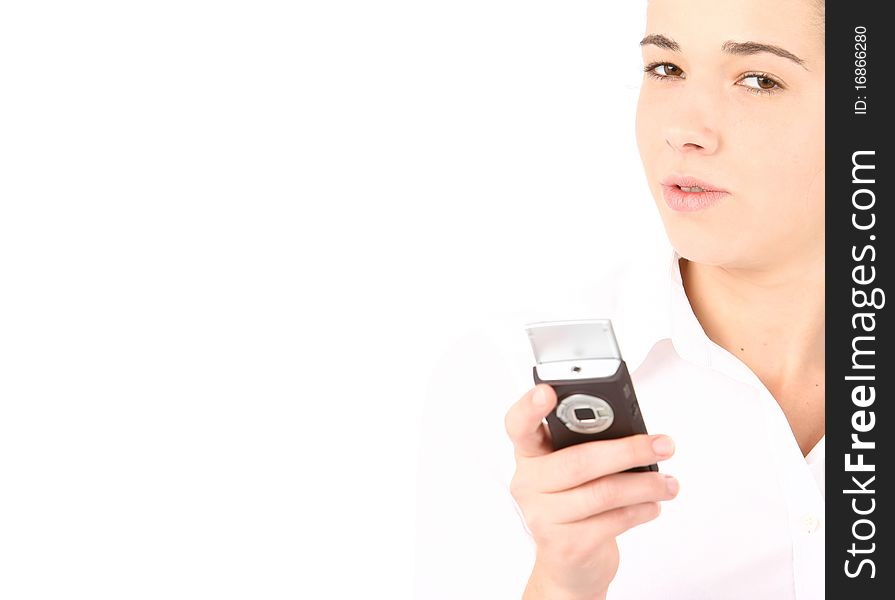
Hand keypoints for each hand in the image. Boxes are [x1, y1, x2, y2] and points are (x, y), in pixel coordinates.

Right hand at [505, 384, 678, 598]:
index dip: (529, 407)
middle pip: (578, 461)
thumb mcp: (573, 471)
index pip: (519, 425)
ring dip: (645, 485)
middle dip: (628, 450)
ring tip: (667, 482)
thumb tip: (633, 429)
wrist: (568, 567)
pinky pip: (613, 521)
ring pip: (603, 492)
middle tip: (662, 445)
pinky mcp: (566, 545)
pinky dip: (642, 510)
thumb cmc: (575, 506)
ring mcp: (543, 516)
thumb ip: (588, 445)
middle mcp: (529, 484)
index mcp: (529, 455)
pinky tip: (652, 505)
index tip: (547, 391)